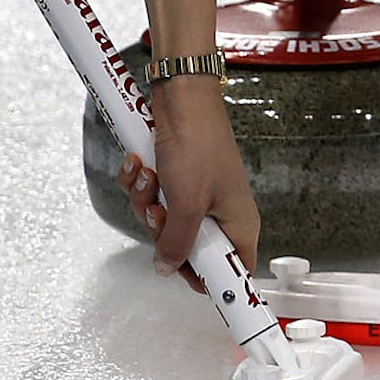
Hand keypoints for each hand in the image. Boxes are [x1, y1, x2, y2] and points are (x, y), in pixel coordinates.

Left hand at [116, 76, 259, 292]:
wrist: (180, 98)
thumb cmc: (197, 144)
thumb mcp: (186, 204)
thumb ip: (177, 244)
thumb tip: (167, 269)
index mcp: (239, 224)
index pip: (231, 271)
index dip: (207, 280)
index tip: (185, 280)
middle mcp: (219, 214)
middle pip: (185, 249)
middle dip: (162, 230)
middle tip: (160, 211)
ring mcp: (196, 197)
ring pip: (162, 223)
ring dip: (146, 201)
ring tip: (150, 176)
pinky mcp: (176, 181)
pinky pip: (152, 199)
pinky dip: (141, 183)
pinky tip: (140, 165)